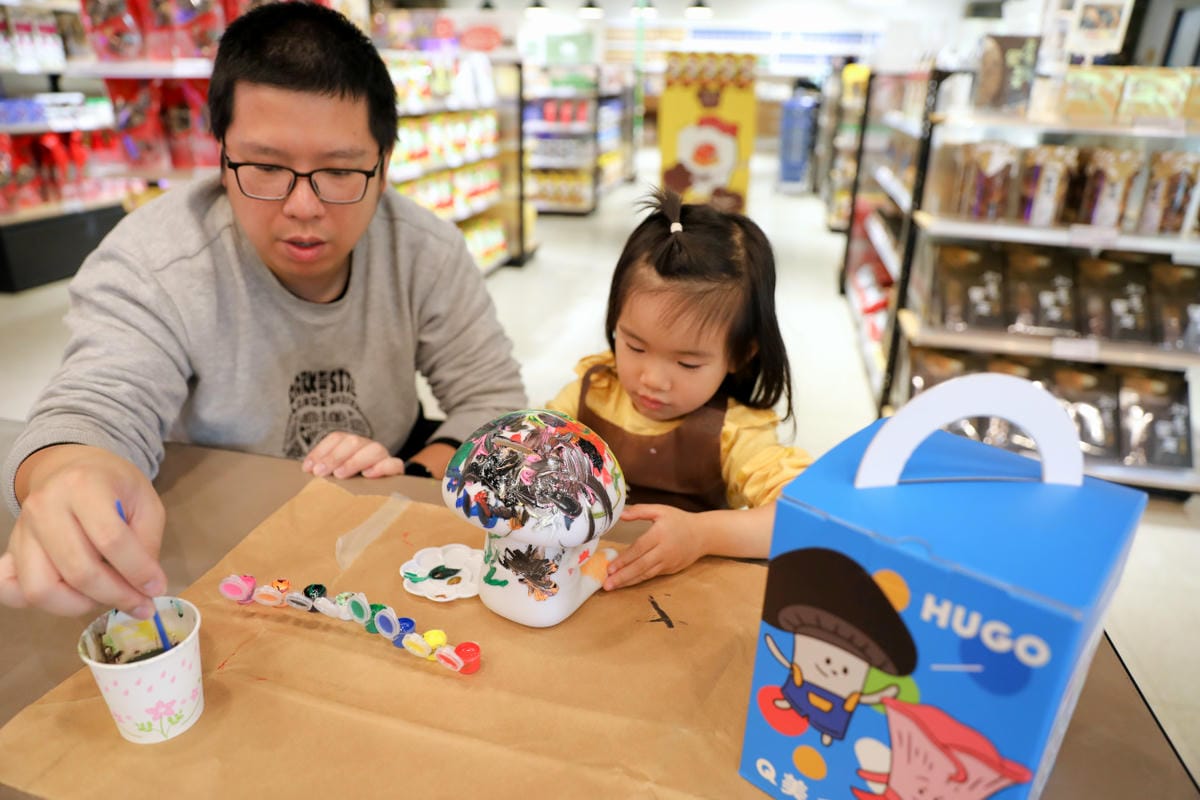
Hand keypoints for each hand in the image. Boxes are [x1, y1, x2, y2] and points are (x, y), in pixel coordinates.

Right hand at [0, 444, 165, 618]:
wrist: (74, 469)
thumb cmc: (116, 487)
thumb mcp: (146, 503)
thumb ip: (147, 543)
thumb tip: (146, 586)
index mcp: (83, 486)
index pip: (111, 540)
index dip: (137, 571)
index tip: (156, 588)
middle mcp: (44, 507)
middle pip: (78, 570)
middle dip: (115, 595)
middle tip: (139, 603)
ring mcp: (22, 530)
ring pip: (41, 588)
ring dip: (79, 605)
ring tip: (106, 597)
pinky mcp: (11, 549)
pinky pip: (10, 589)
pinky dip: (36, 602)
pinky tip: (68, 596)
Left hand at [302, 432, 403, 478]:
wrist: (378, 499)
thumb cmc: (349, 487)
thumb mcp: (334, 477)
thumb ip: (324, 472)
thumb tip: (306, 472)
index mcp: (352, 445)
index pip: (337, 438)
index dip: (321, 450)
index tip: (308, 468)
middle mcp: (367, 447)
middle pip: (353, 441)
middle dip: (334, 457)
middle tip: (320, 473)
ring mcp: (383, 457)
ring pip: (374, 449)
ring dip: (354, 461)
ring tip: (340, 475)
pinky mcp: (395, 471)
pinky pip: (394, 464)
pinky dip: (382, 467)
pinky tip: (368, 476)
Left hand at [603, 504, 707, 590]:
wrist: (703, 535)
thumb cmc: (679, 520)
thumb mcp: (661, 510)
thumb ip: (640, 510)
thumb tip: (621, 515)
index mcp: (660, 534)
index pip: (638, 549)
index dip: (624, 559)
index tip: (609, 567)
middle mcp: (664, 551)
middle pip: (641, 566)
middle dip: (623, 576)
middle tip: (607, 584)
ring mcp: (668, 562)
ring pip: (646, 574)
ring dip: (628, 581)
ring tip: (613, 586)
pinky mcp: (670, 570)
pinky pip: (652, 576)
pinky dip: (638, 580)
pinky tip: (627, 582)